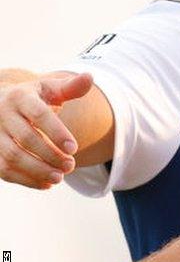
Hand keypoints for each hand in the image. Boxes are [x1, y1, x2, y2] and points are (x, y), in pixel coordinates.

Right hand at [0, 72, 92, 188]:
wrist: (2, 103)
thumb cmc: (35, 97)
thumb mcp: (51, 88)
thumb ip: (71, 87)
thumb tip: (89, 77)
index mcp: (20, 97)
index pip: (39, 114)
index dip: (57, 132)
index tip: (74, 149)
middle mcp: (2, 114)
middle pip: (26, 139)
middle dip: (50, 155)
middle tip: (71, 165)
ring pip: (11, 157)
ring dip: (37, 170)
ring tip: (60, 177)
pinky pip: (3, 170)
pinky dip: (25, 180)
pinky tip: (46, 184)